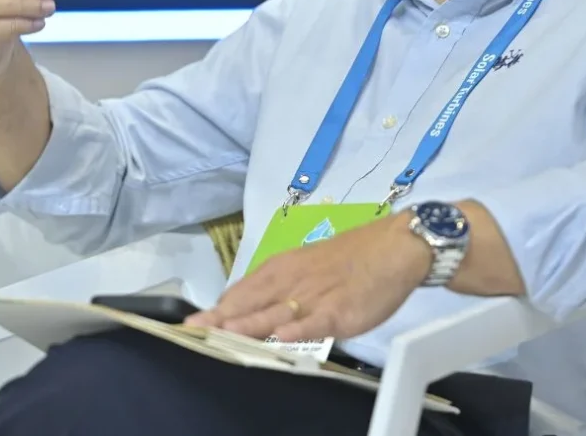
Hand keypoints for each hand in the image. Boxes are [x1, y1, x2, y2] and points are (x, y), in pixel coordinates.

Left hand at [186, 212, 431, 342]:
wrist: (394, 248)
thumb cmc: (352, 257)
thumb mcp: (308, 265)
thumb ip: (282, 288)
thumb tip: (254, 309)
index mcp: (282, 268)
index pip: (242, 291)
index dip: (217, 309)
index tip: (191, 324)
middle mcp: (292, 281)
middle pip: (250, 302)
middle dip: (220, 319)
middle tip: (192, 330)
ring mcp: (314, 297)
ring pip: (273, 313)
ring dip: (245, 325)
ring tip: (220, 334)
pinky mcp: (338, 311)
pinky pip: (313, 322)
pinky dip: (295, 329)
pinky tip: (278, 337)